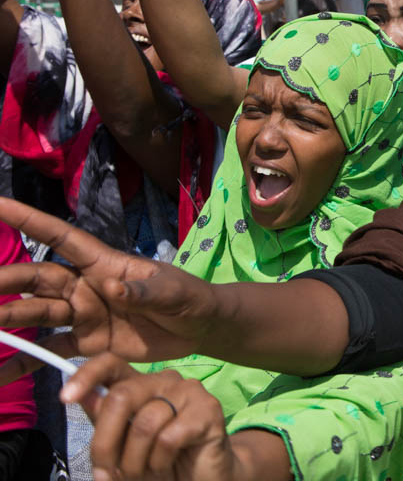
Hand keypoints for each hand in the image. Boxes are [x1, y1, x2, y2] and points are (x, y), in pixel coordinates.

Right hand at [0, 198, 221, 379]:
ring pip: (34, 314)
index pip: (61, 238)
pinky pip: (48, 354)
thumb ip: (144, 291)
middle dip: (5, 280)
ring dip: (7, 320)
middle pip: (36, 279)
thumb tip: (113, 288)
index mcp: (104, 264)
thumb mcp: (172, 291)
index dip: (29, 221)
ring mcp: (82, 316)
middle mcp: (85, 287)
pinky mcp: (86, 345)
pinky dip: (23, 364)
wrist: (199, 329)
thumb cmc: (187, 297)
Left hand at [65, 353, 243, 480]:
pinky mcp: (208, 409)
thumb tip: (80, 395)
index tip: (64, 398)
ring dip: (133, 462)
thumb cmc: (159, 462)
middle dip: (104, 443)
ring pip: (143, 424)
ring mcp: (189, 391)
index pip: (112, 363)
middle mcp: (165, 380)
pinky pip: (168, 438)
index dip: (86, 375)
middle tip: (104, 474)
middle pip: (121, 397)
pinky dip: (158, 462)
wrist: (200, 480)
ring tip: (142, 473)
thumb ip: (103, 420)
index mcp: (140, 385)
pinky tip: (166, 465)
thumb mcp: (122, 445)